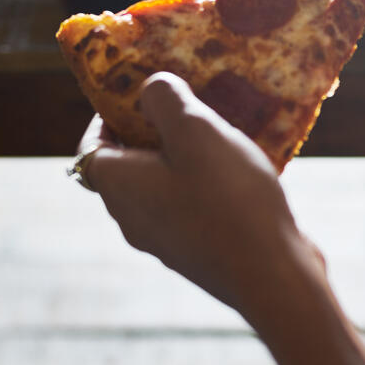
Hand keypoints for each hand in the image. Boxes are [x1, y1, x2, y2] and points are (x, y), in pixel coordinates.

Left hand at [73, 73, 324, 318]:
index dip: (106, 118)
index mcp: (119, 186)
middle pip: (128, 167)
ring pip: (163, 188)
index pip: (90, 148)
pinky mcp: (201, 254)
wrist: (274, 275)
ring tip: (222, 137)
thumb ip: (166, 99)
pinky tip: (243, 176)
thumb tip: (150, 89)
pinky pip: (193, 209)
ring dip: (184, 161)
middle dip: (153, 134)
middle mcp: (134, 218)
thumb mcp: (196, 130)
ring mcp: (167, 242)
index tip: (139, 95)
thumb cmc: (230, 198)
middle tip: (189, 109)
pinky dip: (207, 187)